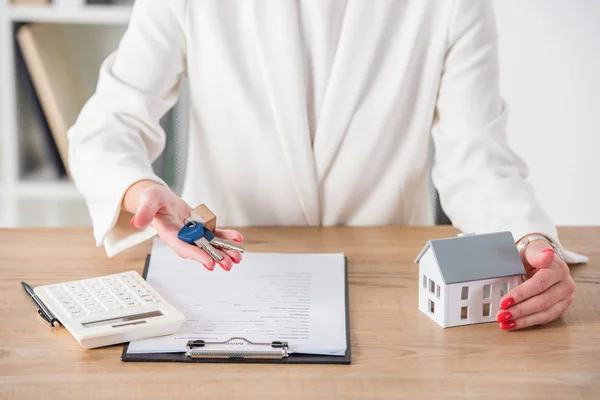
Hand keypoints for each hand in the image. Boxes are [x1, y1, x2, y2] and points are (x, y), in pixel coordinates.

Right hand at [124, 180, 243, 270]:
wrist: (159, 199)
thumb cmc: (152, 199)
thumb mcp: (148, 200)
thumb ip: (145, 211)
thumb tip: (137, 221)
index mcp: (169, 234)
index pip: (183, 248)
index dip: (197, 256)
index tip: (210, 264)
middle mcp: (182, 237)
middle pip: (200, 250)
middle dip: (215, 258)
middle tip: (230, 264)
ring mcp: (192, 234)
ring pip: (210, 245)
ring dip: (225, 251)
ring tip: (239, 257)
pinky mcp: (200, 228)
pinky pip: (215, 234)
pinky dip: (226, 237)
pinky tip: (238, 239)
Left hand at [496, 239, 575, 329]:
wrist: (544, 260)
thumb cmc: (534, 257)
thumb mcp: (531, 251)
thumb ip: (536, 254)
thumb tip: (546, 254)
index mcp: (557, 268)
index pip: (538, 284)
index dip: (520, 294)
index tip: (504, 301)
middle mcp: (565, 284)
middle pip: (541, 301)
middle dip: (518, 310)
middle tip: (500, 314)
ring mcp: (566, 298)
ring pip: (544, 313)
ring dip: (522, 320)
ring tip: (504, 322)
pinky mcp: (562, 307)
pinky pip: (545, 318)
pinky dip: (528, 322)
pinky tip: (513, 323)